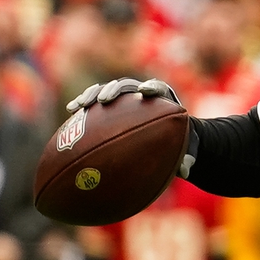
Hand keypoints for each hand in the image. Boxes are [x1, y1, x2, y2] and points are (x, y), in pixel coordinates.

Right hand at [65, 78, 197, 178]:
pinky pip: (95, 101)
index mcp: (164, 100)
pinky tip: (71, 111)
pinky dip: (84, 103)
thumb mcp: (187, 150)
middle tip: (105, 100)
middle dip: (115, 90)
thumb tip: (185, 173)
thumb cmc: (180, 141)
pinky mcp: (111, 104)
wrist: (168, 134)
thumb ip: (187, 158)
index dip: (152, 87)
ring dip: (93, 94)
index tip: (144, 92)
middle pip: (127, 86)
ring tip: (81, 105)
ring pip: (107, 89)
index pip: (158, 88)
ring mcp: (125, 97)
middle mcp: (142, 94)